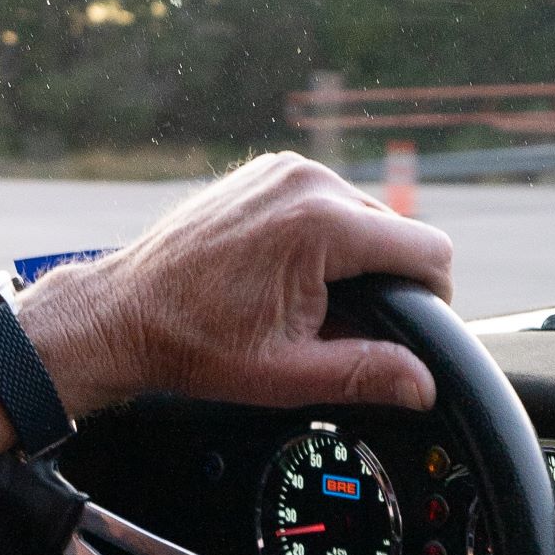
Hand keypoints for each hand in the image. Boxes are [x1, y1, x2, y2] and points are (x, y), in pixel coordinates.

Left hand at [16, 150, 452, 418]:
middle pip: (397, 231)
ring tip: (312, 302)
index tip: (410, 328)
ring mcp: (284, 170)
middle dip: (387, 280)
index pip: (427, 250)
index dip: (431, 297)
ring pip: (364, 215)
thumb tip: (424, 384)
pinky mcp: (266, 171)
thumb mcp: (288, 373)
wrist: (123, 313)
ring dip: (355, 257)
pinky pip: (326, 200)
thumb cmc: (194, 343)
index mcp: (322, 225)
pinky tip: (291, 273)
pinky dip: (324, 236)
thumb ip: (366, 374)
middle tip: (346, 327)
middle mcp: (308, 182)